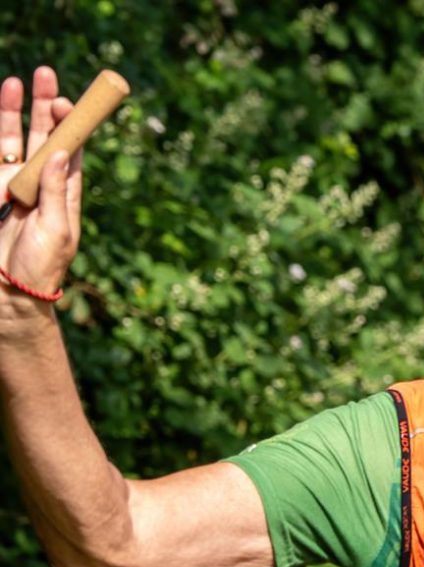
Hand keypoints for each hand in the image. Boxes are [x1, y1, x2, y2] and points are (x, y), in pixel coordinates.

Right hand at [0, 66, 82, 314]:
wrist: (7, 291)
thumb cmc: (41, 266)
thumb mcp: (57, 229)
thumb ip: (57, 191)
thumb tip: (64, 152)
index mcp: (67, 193)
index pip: (72, 149)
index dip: (72, 124)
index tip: (68, 102)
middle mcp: (41, 183)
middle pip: (44, 136)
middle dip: (44, 106)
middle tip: (45, 74)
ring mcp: (12, 185)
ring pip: (14, 140)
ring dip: (14, 112)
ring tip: (16, 81)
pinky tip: (1, 113)